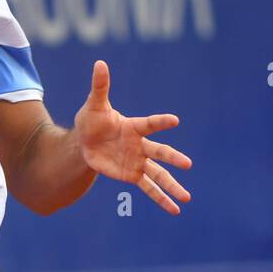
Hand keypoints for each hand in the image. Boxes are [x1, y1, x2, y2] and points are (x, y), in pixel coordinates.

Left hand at [73, 60, 192, 213]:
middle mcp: (140, 145)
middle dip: (172, 158)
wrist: (85, 142)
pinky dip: (161, 198)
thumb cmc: (92, 121)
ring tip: (187, 198)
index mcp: (134, 127)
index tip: (174, 120)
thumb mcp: (93, 105)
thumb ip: (100, 87)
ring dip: (172, 186)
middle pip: (159, 152)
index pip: (149, 124)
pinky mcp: (131, 175)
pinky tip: (174, 209)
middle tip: (187, 164)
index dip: (160, 122)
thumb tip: (99, 63)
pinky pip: (148, 188)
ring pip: (158, 175)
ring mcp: (138, 162)